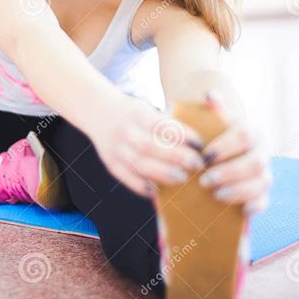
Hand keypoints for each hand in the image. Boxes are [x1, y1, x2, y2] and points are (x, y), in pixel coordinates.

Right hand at [88, 92, 206, 198]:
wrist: (98, 111)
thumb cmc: (133, 113)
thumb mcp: (148, 108)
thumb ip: (168, 122)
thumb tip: (197, 141)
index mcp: (137, 113)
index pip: (162, 125)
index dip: (182, 135)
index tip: (200, 144)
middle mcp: (125, 131)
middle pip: (151, 146)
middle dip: (176, 156)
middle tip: (197, 164)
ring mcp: (116, 148)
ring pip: (140, 164)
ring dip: (163, 173)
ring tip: (182, 178)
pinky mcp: (110, 163)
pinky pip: (126, 178)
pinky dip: (142, 186)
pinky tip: (158, 191)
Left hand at [198, 92, 272, 215]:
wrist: (216, 159)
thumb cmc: (210, 139)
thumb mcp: (209, 124)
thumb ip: (211, 111)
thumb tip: (211, 95)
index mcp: (250, 132)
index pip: (244, 135)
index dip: (225, 146)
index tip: (204, 156)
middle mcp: (261, 152)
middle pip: (255, 162)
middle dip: (230, 172)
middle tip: (204, 180)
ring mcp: (263, 174)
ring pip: (261, 183)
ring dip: (239, 190)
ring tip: (215, 195)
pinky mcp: (261, 194)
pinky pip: (264, 201)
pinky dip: (254, 206)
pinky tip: (239, 210)